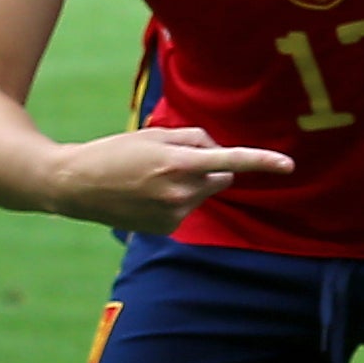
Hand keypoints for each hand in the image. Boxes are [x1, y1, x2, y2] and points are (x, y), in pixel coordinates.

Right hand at [44, 124, 291, 232]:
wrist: (74, 185)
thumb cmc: (116, 152)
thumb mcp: (155, 134)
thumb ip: (194, 138)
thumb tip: (219, 153)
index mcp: (177, 163)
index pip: (230, 160)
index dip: (262, 162)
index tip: (289, 166)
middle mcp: (179, 192)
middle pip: (221, 174)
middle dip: (209, 166)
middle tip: (173, 160)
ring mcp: (173, 213)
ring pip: (205, 192)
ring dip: (191, 183)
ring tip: (152, 178)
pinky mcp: (166, 228)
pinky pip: (188, 208)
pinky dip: (176, 200)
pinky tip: (147, 196)